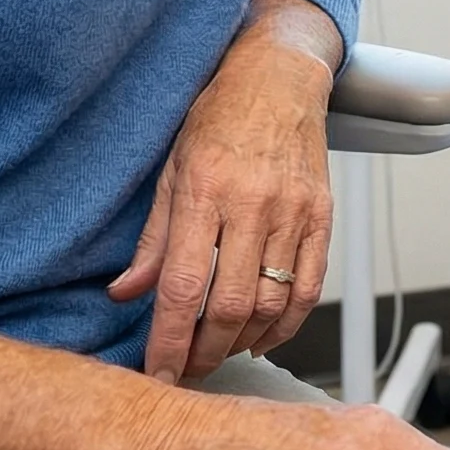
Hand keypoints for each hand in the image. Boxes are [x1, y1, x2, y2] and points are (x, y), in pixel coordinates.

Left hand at [109, 0, 339, 382]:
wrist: (280, 76)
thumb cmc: (220, 116)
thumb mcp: (172, 168)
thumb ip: (153, 239)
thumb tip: (126, 294)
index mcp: (205, 190)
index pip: (184, 287)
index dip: (169, 342)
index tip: (158, 374)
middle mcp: (252, 203)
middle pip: (230, 306)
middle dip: (204, 353)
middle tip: (187, 370)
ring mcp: (293, 210)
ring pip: (272, 303)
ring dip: (243, 342)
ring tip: (220, 350)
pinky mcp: (323, 214)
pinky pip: (310, 286)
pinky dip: (287, 324)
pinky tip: (263, 334)